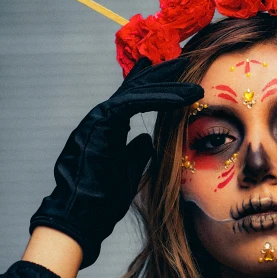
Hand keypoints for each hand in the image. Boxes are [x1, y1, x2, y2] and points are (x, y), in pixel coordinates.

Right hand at [29, 56, 201, 268]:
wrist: (82, 217)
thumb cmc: (102, 200)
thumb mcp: (127, 171)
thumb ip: (135, 153)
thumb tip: (146, 140)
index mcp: (108, 127)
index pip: (134, 98)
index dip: (157, 85)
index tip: (179, 76)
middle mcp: (101, 117)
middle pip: (136, 87)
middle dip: (163, 73)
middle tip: (188, 60)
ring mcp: (98, 118)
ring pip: (137, 91)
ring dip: (168, 83)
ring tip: (194, 80)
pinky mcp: (101, 123)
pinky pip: (134, 102)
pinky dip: (161, 98)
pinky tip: (184, 96)